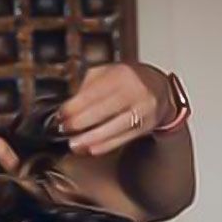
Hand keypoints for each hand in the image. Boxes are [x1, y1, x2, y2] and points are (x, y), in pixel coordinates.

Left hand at [57, 62, 173, 156]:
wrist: (159, 89)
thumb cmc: (128, 81)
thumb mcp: (108, 73)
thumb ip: (88, 85)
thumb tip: (68, 105)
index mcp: (122, 74)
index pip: (94, 92)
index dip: (75, 106)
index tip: (61, 114)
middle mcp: (135, 91)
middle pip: (104, 110)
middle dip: (80, 122)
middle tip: (64, 129)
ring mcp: (142, 110)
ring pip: (114, 127)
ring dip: (91, 138)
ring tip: (75, 144)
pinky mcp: (146, 126)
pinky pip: (123, 138)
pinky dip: (106, 145)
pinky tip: (92, 148)